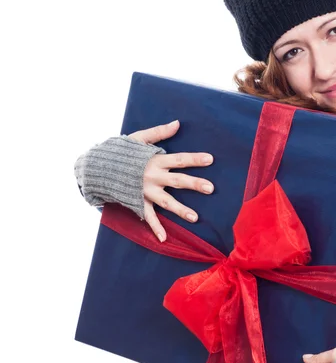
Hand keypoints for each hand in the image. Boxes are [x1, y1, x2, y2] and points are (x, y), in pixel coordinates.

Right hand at [128, 120, 213, 241]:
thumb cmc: (120, 151)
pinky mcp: (137, 201)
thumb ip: (158, 132)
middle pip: (178, 181)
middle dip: (194, 184)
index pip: (179, 159)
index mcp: (154, 160)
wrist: (96, 167)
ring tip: (195, 218)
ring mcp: (145, 191)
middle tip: (211, 188)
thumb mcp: (138, 138)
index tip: (210, 159)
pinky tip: (163, 239)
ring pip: (166, 201)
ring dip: (181, 210)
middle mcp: (152, 177)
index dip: (195, 159)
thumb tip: (177, 123)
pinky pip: (147, 216)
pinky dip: (155, 228)